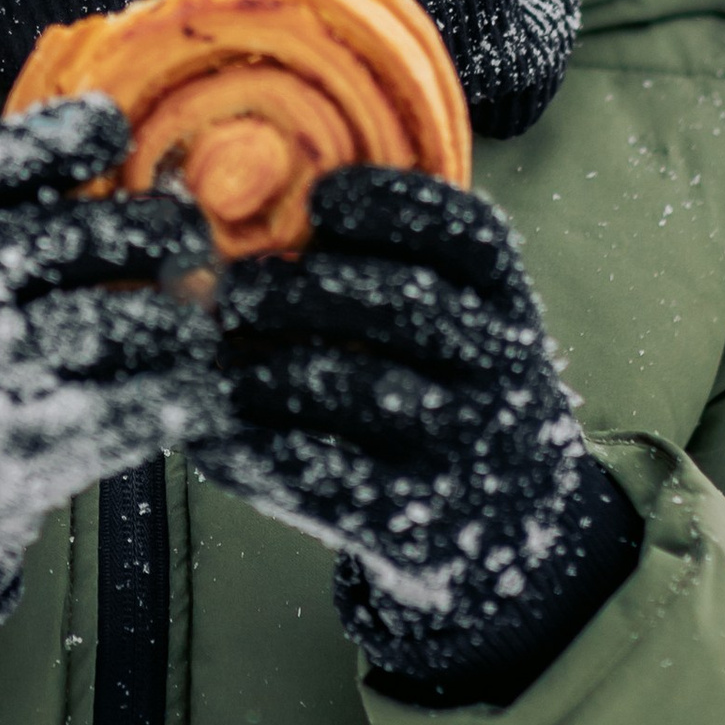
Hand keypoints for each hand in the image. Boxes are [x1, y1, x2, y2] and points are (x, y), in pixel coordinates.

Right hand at [0, 94, 222, 664]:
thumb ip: (21, 214)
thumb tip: (131, 135)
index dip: (44, 142)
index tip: (115, 127)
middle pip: (31, 243)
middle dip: (128, 227)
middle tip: (192, 231)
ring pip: (73, 328)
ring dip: (157, 317)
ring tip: (200, 321)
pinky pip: (97, 417)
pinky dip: (162, 398)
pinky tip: (199, 389)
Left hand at [192, 169, 638, 704]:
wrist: (514, 527)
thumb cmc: (447, 388)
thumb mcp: (460, 322)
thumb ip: (392, 264)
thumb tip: (257, 201)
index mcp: (510, 304)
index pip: (470, 234)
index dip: (396, 202)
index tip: (321, 197)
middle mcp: (506, 372)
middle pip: (407, 304)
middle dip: (306, 287)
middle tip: (232, 288)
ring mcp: (474, 452)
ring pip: (364, 388)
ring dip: (271, 366)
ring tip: (213, 360)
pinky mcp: (426, 526)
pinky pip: (332, 480)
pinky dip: (260, 452)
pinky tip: (211, 433)